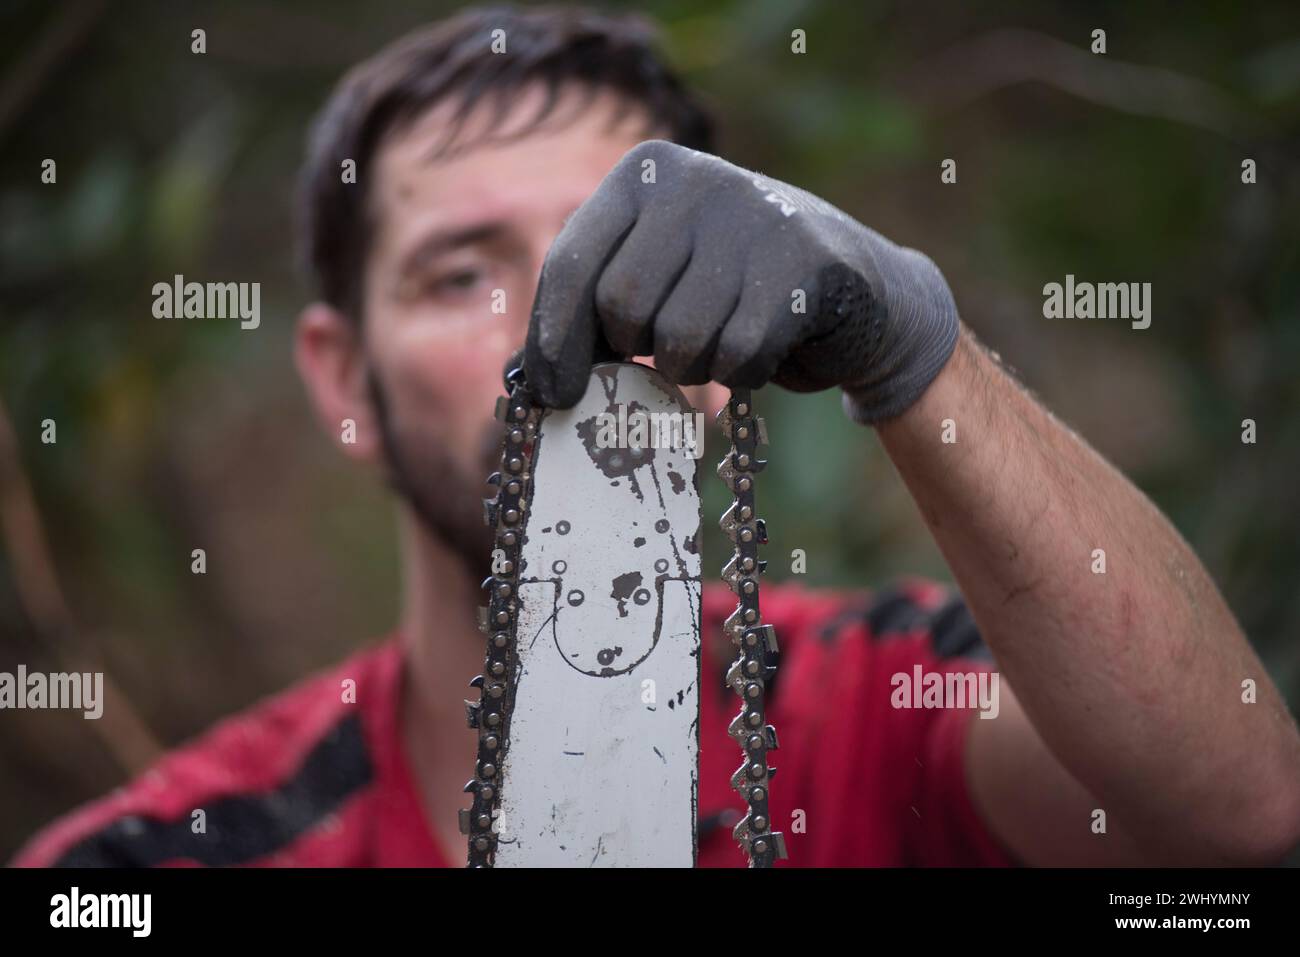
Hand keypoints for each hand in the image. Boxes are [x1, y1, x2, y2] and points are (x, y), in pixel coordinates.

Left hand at [524, 140, 959, 421]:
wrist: (858, 292)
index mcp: (644, 173)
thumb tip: (534, 382)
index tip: (553, 397)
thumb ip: (596, 308)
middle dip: (638, 351)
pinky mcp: (805, 263)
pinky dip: (744, 373)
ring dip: (695, 366)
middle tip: (666, 351)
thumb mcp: (658, 277)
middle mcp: (696, 178)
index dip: (552, 341)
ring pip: (680, 340)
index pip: (570, 263)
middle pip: (621, 307)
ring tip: (722, 339)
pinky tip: (765, 345)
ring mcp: (755, 214)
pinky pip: (738, 356)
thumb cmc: (732, 295)